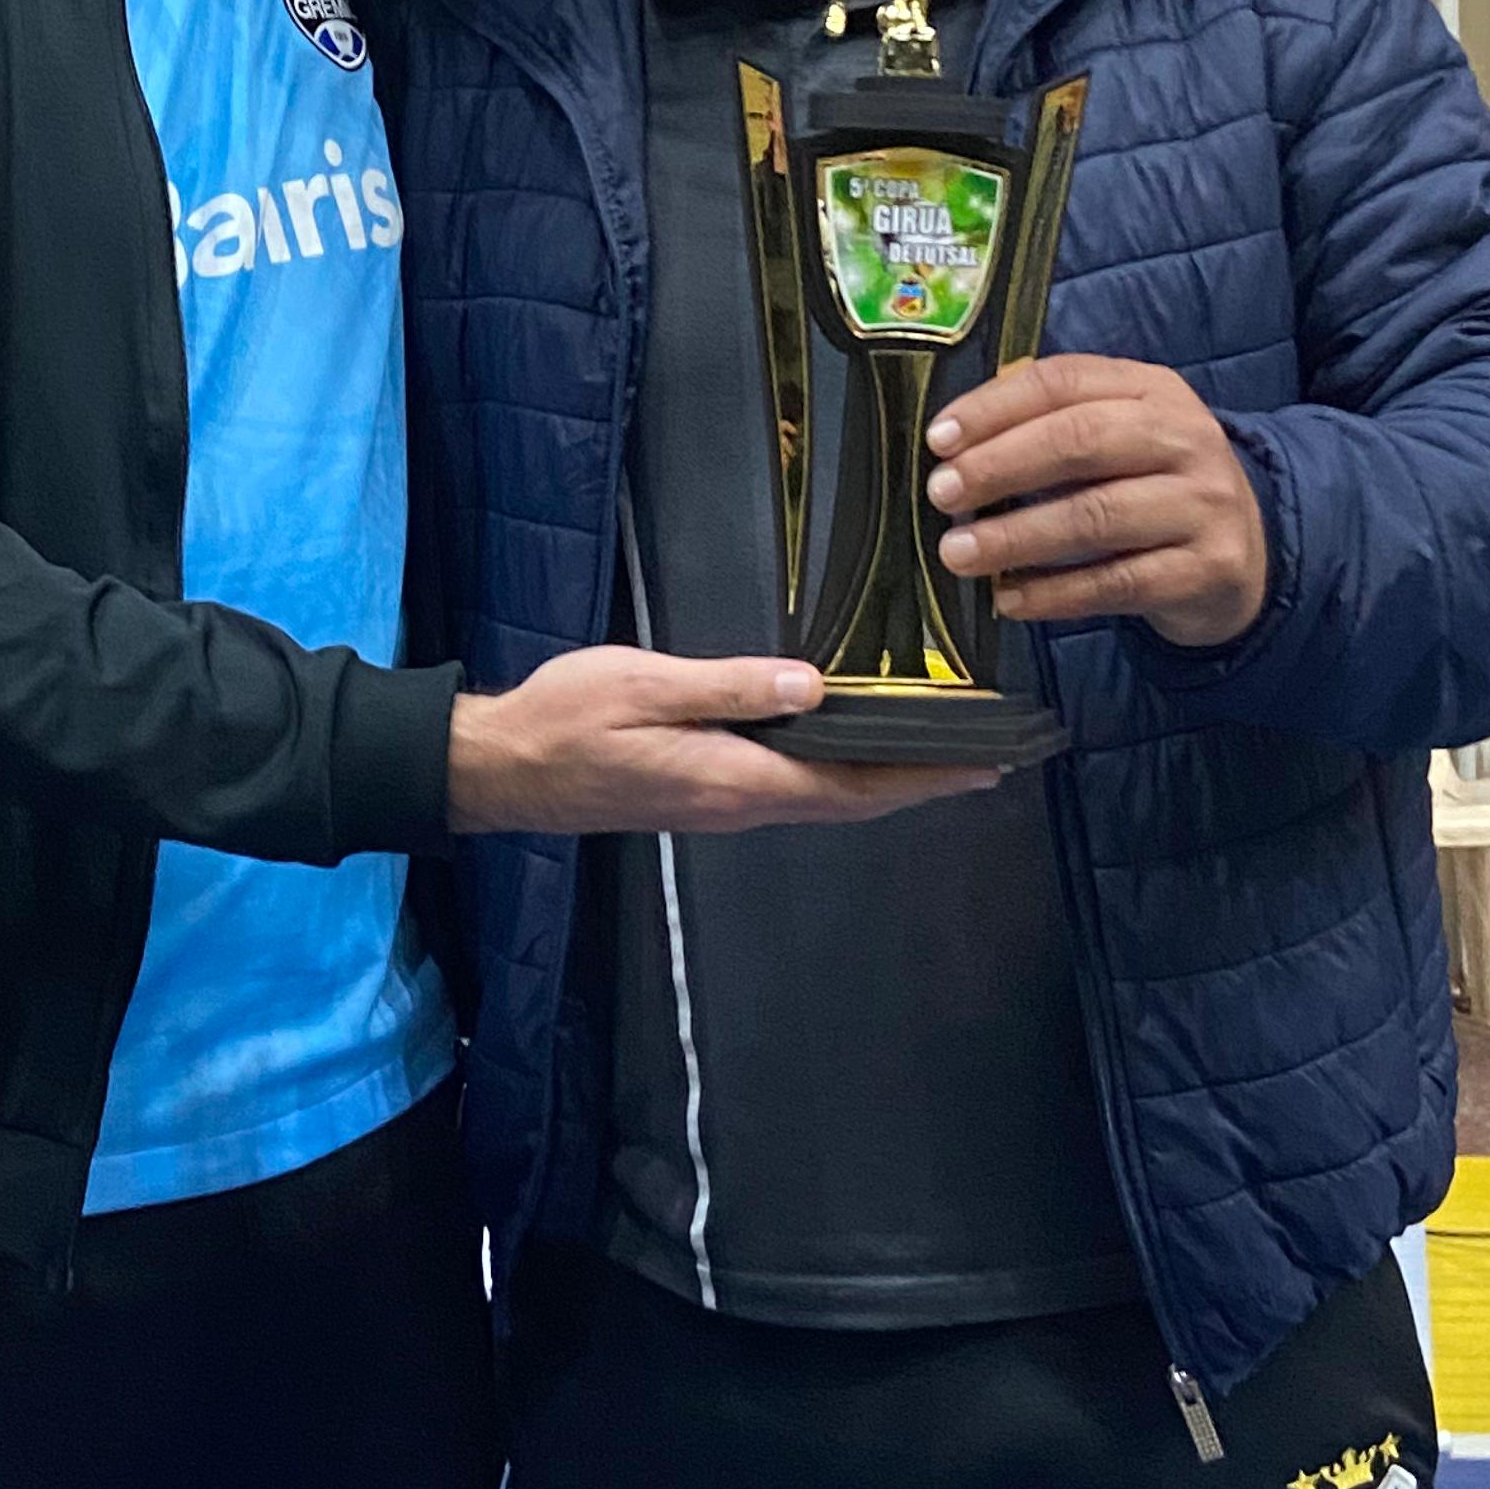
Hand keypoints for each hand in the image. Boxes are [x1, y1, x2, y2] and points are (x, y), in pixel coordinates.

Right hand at [447, 648, 989, 837]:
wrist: (502, 768)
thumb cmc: (564, 718)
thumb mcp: (643, 684)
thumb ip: (728, 686)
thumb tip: (812, 687)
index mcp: (734, 777)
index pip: (851, 784)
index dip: (922, 777)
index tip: (983, 764)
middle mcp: (739, 803)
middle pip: (850, 800)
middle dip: (922, 782)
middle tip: (988, 759)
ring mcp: (722, 804)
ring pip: (826, 799)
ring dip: (886, 780)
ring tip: (939, 752)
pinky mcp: (706, 795)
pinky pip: (796, 791)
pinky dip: (842, 775)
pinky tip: (852, 751)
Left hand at [925, 356, 1267, 648]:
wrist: (1244, 554)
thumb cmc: (1150, 485)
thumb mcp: (1117, 434)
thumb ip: (1049, 424)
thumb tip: (954, 445)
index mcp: (1152, 389)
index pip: (1065, 380)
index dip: (996, 407)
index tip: (939, 439)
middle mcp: (1185, 437)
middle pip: (1082, 440)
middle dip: (1001, 466)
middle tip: (943, 494)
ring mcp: (1203, 504)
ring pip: (1097, 515)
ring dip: (1017, 536)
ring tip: (959, 552)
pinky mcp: (1207, 568)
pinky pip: (1118, 583)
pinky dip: (1055, 594)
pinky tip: (1010, 599)